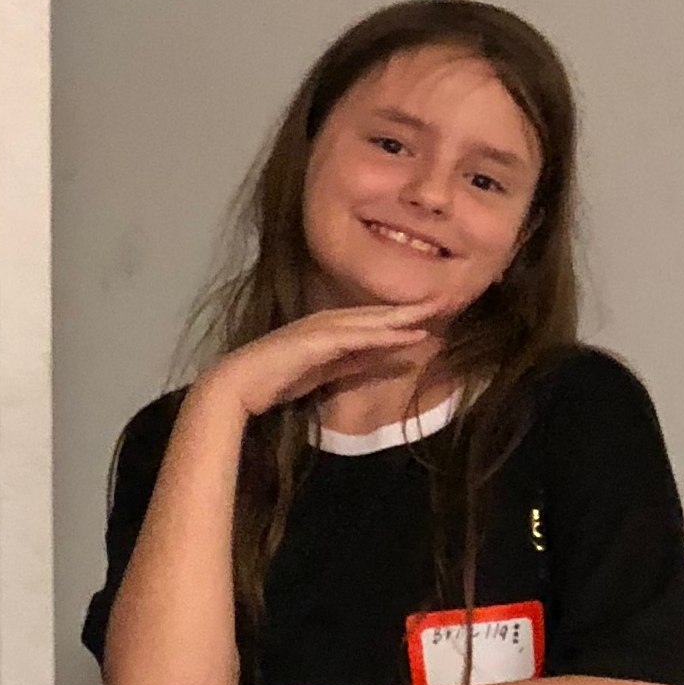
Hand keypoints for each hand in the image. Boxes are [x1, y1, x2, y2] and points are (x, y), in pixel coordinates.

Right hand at [199, 302, 443, 422]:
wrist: (238, 385)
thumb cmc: (272, 382)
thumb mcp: (322, 376)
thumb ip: (350, 366)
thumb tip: (380, 360)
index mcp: (328, 329)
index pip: (373, 321)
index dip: (403, 317)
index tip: (431, 314)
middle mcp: (328, 322)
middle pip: (378, 314)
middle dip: (412, 307)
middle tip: (445, 298)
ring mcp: (322, 329)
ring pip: (372, 320)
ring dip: (404, 316)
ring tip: (435, 310)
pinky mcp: (317, 341)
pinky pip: (358, 336)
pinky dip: (383, 334)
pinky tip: (407, 333)